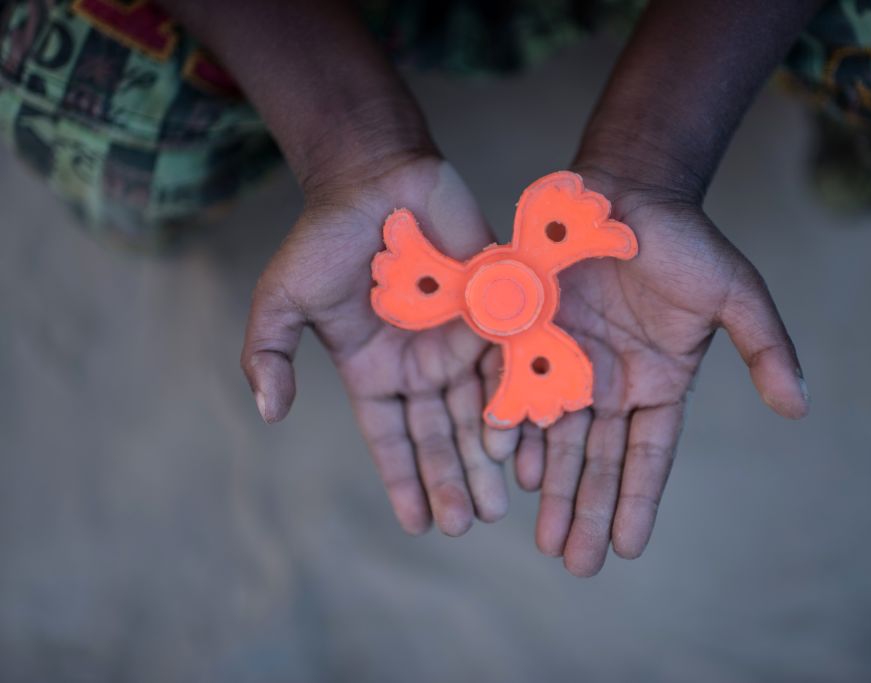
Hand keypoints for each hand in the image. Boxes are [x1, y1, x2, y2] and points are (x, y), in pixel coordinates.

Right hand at [241, 156, 516, 535]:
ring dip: (487, 456)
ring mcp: (458, 339)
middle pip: (440, 434)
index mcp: (375, 371)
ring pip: (478, 409)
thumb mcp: (284, 300)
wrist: (375, 178)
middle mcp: (420, 364)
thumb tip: (268, 413)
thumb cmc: (326, 238)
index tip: (418, 524)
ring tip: (498, 500)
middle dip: (452, 480)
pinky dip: (514, 402)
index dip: (404, 480)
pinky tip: (519, 439)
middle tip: (468, 523)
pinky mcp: (493, 309)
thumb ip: (271, 355)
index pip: (392, 439)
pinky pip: (507, 363)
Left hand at [518, 166, 809, 575]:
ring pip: (554, 438)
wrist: (624, 188)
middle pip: (596, 460)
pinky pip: (516, 390)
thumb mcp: (736, 293)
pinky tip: (504, 463)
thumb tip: (800, 408)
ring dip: (548, 487)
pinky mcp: (527, 336)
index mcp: (658, 383)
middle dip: (585, 511)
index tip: (626, 549)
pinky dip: (512, 427)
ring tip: (540, 537)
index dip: (637, 500)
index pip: (647, 456)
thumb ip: (764, 349)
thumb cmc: (684, 240)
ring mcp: (566, 362)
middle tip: (575, 564)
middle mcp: (610, 383)